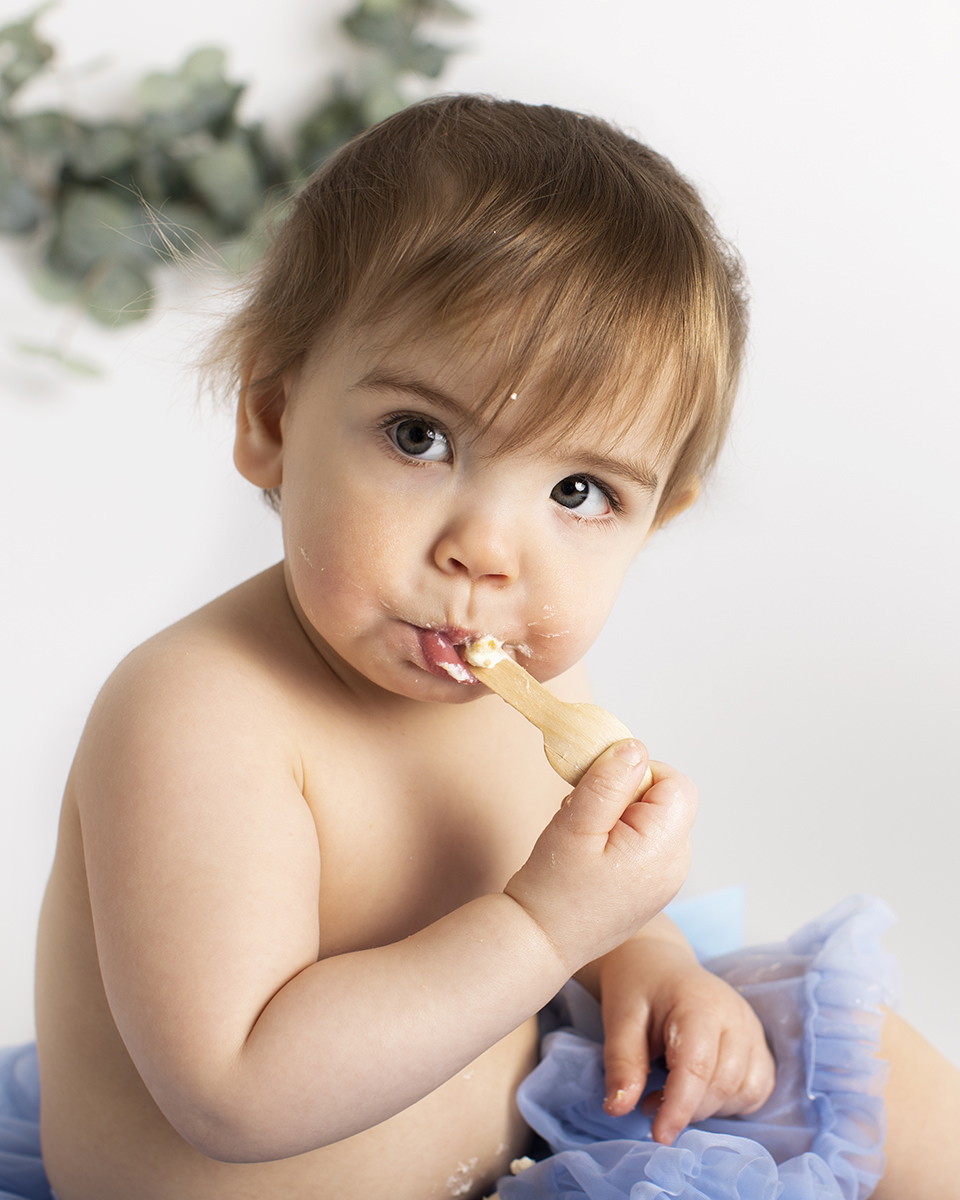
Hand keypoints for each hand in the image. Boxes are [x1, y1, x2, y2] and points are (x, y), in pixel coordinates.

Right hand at [504, 742, 695, 974]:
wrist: (540, 943)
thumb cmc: (553, 887)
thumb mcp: (575, 824)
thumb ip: (608, 782)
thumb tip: (634, 748)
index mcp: (664, 849)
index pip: (675, 783)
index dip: (638, 773)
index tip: (599, 790)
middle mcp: (676, 865)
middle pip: (666, 800)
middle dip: (625, 794)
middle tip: (583, 813)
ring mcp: (666, 879)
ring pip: (654, 819)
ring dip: (619, 814)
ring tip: (583, 836)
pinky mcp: (652, 887)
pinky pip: (646, 843)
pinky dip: (619, 836)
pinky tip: (589, 853)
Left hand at [597, 935, 775, 1144]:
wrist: (658, 964)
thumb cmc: (638, 989)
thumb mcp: (619, 1019)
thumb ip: (622, 1063)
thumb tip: (618, 1109)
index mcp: (701, 1003)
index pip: (698, 1067)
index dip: (678, 1108)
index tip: (658, 1136)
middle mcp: (737, 1015)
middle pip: (723, 1084)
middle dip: (687, 1108)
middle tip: (649, 1102)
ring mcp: (753, 1029)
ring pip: (746, 1092)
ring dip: (710, 1107)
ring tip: (672, 1092)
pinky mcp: (759, 1044)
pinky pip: (759, 1088)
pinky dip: (732, 1102)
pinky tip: (700, 1091)